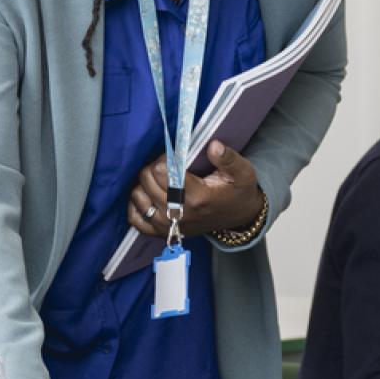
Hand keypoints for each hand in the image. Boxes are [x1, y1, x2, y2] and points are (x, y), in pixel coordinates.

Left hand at [125, 141, 262, 238]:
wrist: (240, 217)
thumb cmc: (239, 192)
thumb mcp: (243, 172)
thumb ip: (228, 158)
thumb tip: (213, 145)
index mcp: (197, 197)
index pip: (162, 172)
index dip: (165, 158)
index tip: (174, 156)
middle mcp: (180, 214)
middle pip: (148, 181)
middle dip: (153, 168)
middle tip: (166, 165)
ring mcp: (169, 226)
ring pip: (139, 197)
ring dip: (143, 184)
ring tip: (158, 179)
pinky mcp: (164, 232)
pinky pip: (136, 220)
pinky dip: (136, 206)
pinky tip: (146, 195)